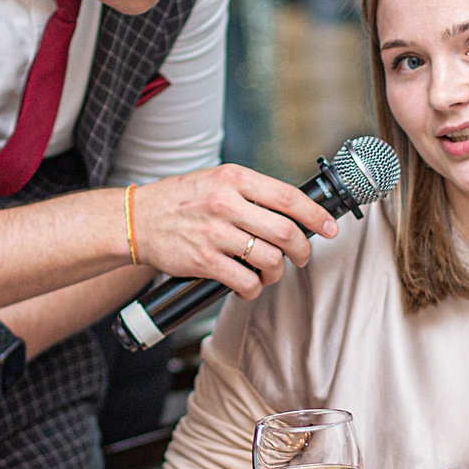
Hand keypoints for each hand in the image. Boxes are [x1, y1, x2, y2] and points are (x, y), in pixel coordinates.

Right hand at [131, 164, 339, 298]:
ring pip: (269, 259)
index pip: (288, 196)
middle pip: (285, 231)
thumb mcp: (216, 180)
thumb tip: (290, 211)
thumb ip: (249, 191)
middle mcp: (226, 203)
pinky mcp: (204, 261)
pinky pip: (245, 281)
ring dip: (278, 273)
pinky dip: (254, 289)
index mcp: (234, 178)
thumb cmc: (179, 200)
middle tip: (301, 256)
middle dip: (302, 250)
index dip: (316, 215)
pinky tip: (250, 286)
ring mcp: (215, 233)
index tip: (330, 227)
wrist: (137, 220)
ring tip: (271, 273)